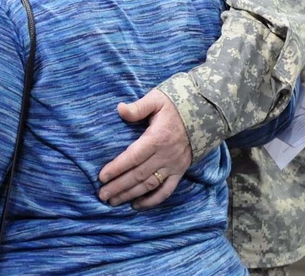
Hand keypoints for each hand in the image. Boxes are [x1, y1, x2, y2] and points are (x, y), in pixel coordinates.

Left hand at [97, 89, 192, 208]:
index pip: (133, 157)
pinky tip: (137, 205)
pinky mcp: (180, 172)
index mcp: (157, 138)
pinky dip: (152, 200)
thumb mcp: (156, 100)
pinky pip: (166, 190)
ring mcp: (173, 166)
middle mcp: (165, 155)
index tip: (101, 177)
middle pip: (138, 175)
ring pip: (149, 185)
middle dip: (118, 186)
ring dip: (130, 195)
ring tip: (113, 201)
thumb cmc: (174, 105)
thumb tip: (120, 109)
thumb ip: (138, 107)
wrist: (203, 113)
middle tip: (101, 195)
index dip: (117, 168)